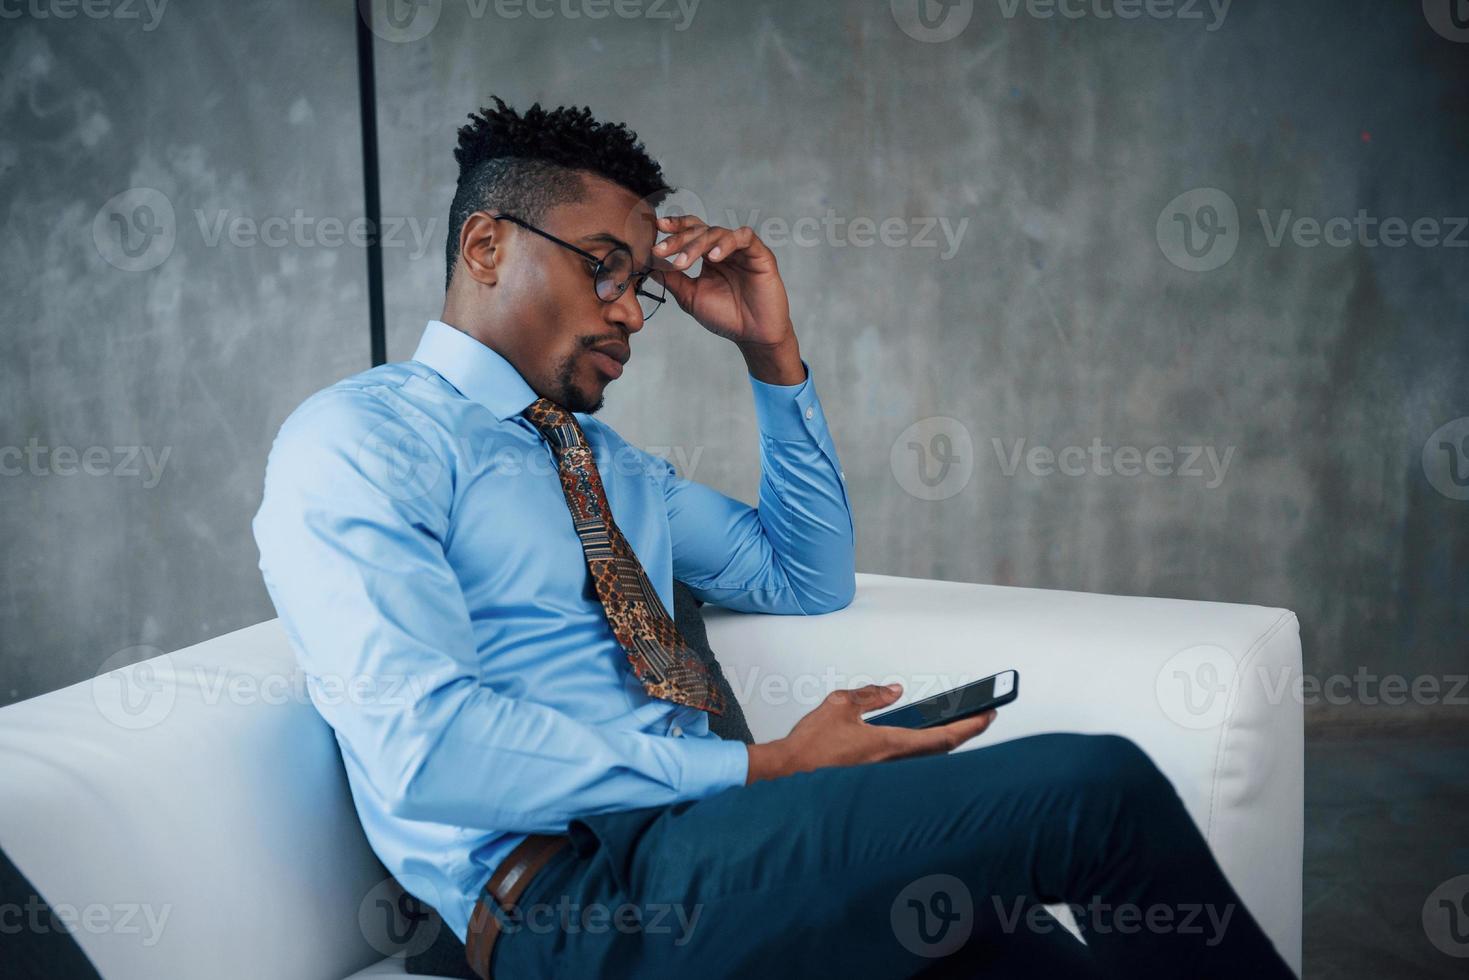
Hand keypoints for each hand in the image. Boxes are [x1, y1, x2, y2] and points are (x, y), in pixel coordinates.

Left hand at [650, 215, 793, 348]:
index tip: (656, 227)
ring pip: (718, 232)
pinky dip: (726, 244)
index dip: (675, 226)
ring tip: (683, 262)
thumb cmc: (725, 317)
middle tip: (661, 251)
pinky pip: (744, 238)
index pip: (691, 231)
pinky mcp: (760, 254)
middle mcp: (725, 249)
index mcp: (709, 255)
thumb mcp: (691, 297)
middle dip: (678, 239)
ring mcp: (743, 250)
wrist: (753, 335)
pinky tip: (713, 257)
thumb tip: (648, 264)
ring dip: (697, 244)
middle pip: (700, 229)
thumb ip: (672, 280)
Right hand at [744, 683, 997, 783]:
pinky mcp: (875, 781)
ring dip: (945, 743)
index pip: (943, 736)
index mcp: (890, 744)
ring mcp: (885, 777)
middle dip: (965, 733)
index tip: (989, 715)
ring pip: (927, 760)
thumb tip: (893, 691)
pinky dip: (924, 752)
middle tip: (981, 717)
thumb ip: (871, 695)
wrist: (788, 774)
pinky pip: (910, 766)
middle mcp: (893, 765)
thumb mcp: (840, 705)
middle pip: (942, 751)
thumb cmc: (810, 747)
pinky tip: (921, 742)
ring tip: (957, 725)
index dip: (971, 726)